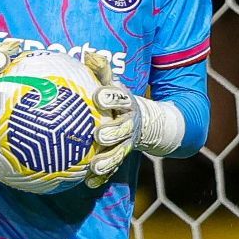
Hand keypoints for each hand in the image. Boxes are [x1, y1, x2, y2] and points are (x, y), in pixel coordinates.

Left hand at [81, 53, 138, 187]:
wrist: (149, 123)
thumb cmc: (119, 100)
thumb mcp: (115, 85)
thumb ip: (102, 72)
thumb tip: (89, 55)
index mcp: (125, 103)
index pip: (120, 98)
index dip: (110, 97)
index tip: (99, 97)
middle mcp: (128, 123)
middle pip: (122, 128)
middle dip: (112, 132)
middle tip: (99, 135)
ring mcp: (126, 142)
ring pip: (118, 152)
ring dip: (108, 160)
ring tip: (96, 166)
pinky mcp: (122, 157)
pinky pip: (112, 168)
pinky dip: (102, 177)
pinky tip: (90, 183)